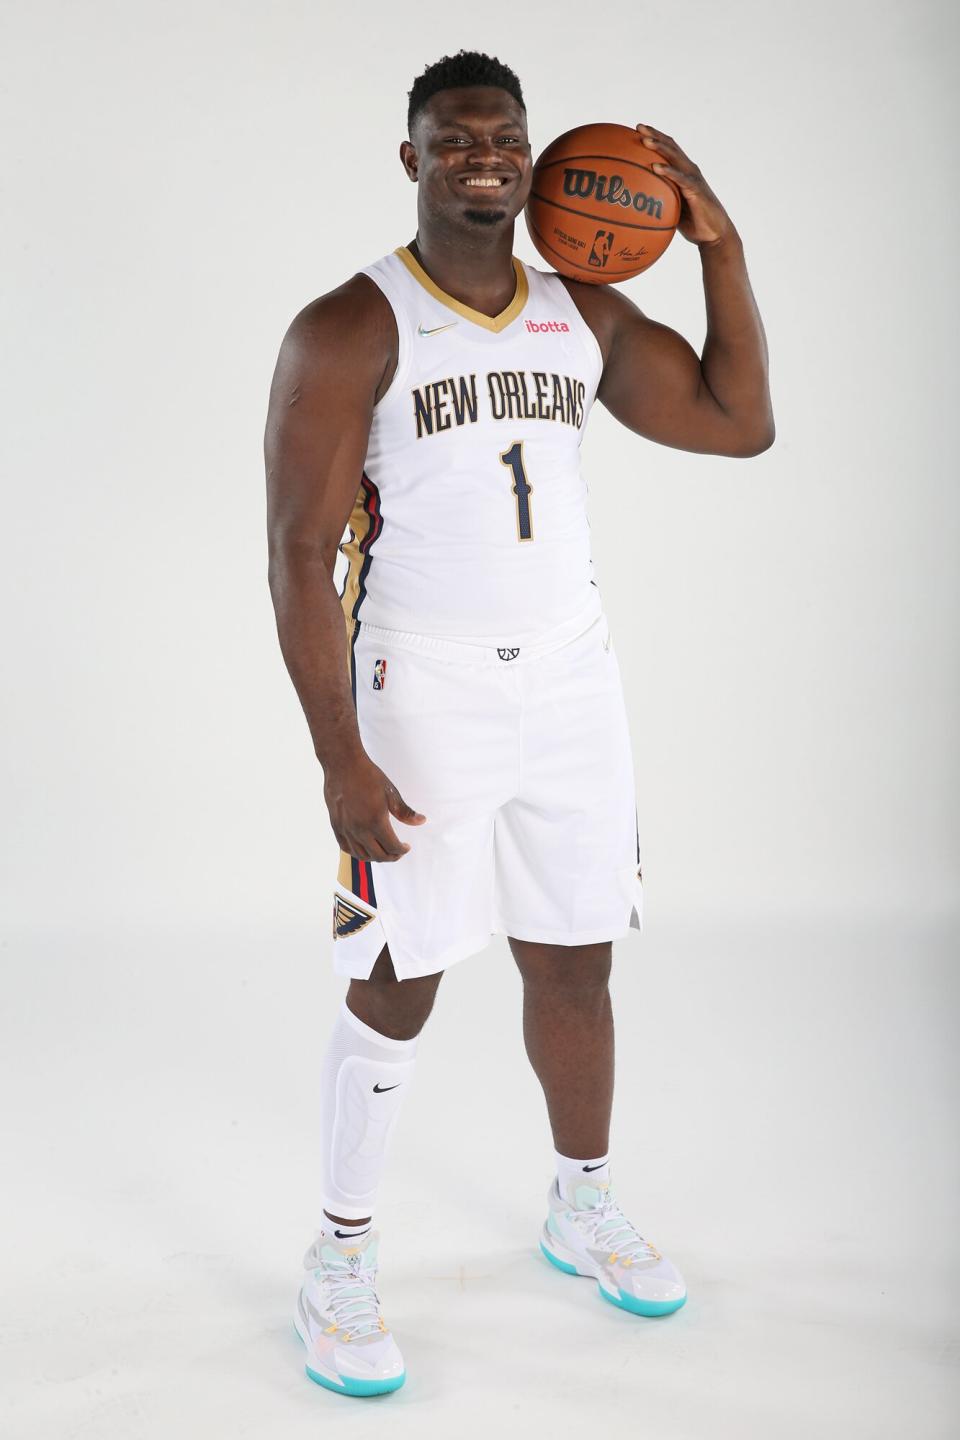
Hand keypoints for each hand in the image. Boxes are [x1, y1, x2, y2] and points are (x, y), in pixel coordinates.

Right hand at [323, 751, 426, 862]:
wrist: (343, 765)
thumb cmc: (368, 776)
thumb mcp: (391, 793)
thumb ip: (405, 812)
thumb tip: (421, 821)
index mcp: (376, 822)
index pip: (392, 847)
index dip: (402, 850)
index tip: (406, 847)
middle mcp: (360, 829)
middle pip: (378, 855)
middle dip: (391, 857)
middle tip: (397, 852)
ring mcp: (346, 829)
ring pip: (361, 855)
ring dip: (375, 857)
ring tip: (382, 851)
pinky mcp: (336, 826)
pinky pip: (346, 847)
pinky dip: (357, 852)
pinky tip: (364, 848)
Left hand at [635, 123, 734, 247]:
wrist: (714, 235)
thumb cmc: (693, 223)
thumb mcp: (672, 208)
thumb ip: (660, 199)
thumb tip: (636, 203)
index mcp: (683, 172)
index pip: (668, 149)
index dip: (655, 137)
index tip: (638, 129)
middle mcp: (689, 170)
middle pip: (670, 146)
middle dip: (654, 135)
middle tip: (638, 126)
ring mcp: (693, 179)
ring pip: (675, 157)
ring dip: (659, 147)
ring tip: (645, 140)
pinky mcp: (696, 190)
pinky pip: (680, 179)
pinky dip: (668, 171)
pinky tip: (655, 167)